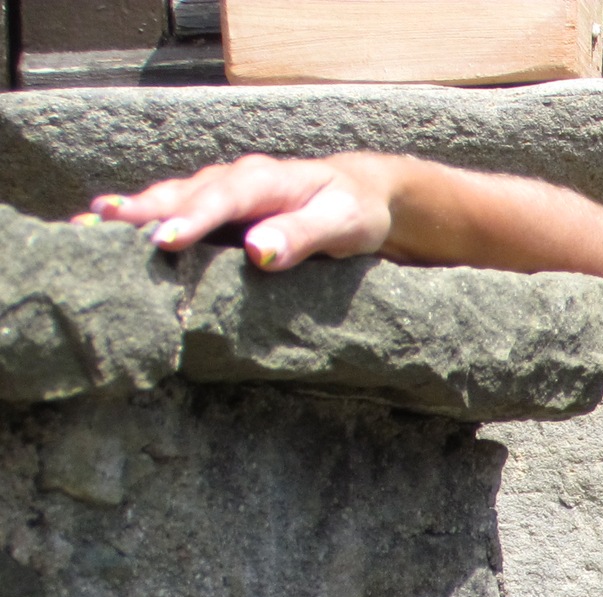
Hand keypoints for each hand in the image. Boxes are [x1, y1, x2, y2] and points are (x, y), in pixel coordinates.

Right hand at [89, 153, 394, 270]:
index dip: (193, 218)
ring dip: (130, 214)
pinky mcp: (212, 211)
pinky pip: (172, 212)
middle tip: (101, 226)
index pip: (223, 198)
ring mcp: (218, 193)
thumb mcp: (343, 224)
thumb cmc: (352, 211)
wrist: (357, 196)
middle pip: (183, 194)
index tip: (165, 239)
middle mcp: (233, 180)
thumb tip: (260, 252)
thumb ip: (305, 235)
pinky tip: (105, 232)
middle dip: (142, 211)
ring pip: (169, 200)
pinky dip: (140, 221)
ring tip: (88, 227)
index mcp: (265, 180)